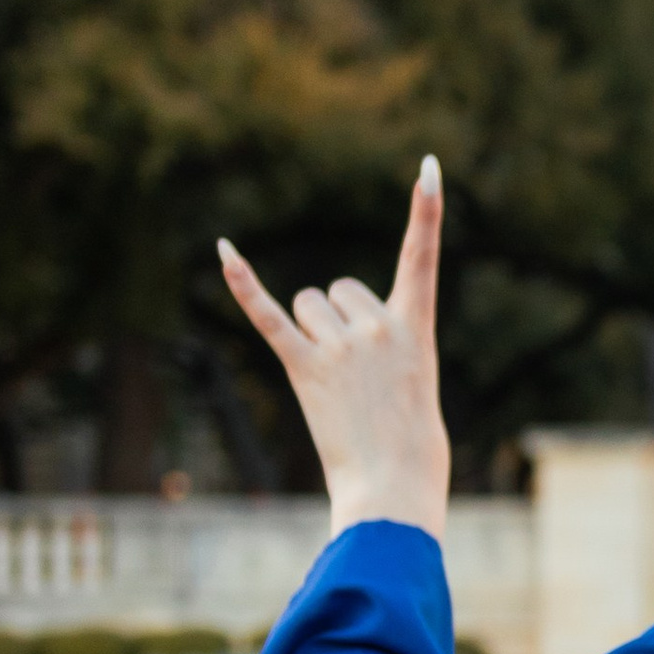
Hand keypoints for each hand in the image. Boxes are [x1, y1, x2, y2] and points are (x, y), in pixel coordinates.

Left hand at [220, 160, 450, 540]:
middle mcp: (377, 326)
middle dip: (337, 319)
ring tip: (330, 381)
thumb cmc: (411, 450)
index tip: (430, 166)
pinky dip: (243, 283)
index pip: (423, 255)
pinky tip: (223, 248)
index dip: (426, 209)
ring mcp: (338, 346)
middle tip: (353, 375)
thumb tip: (345, 339)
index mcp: (416, 328)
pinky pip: (267, 315)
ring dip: (309, 330)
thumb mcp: (415, 385)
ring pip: (306, 303)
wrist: (393, 488)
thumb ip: (389, 347)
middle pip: (339, 287)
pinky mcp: (301, 368)